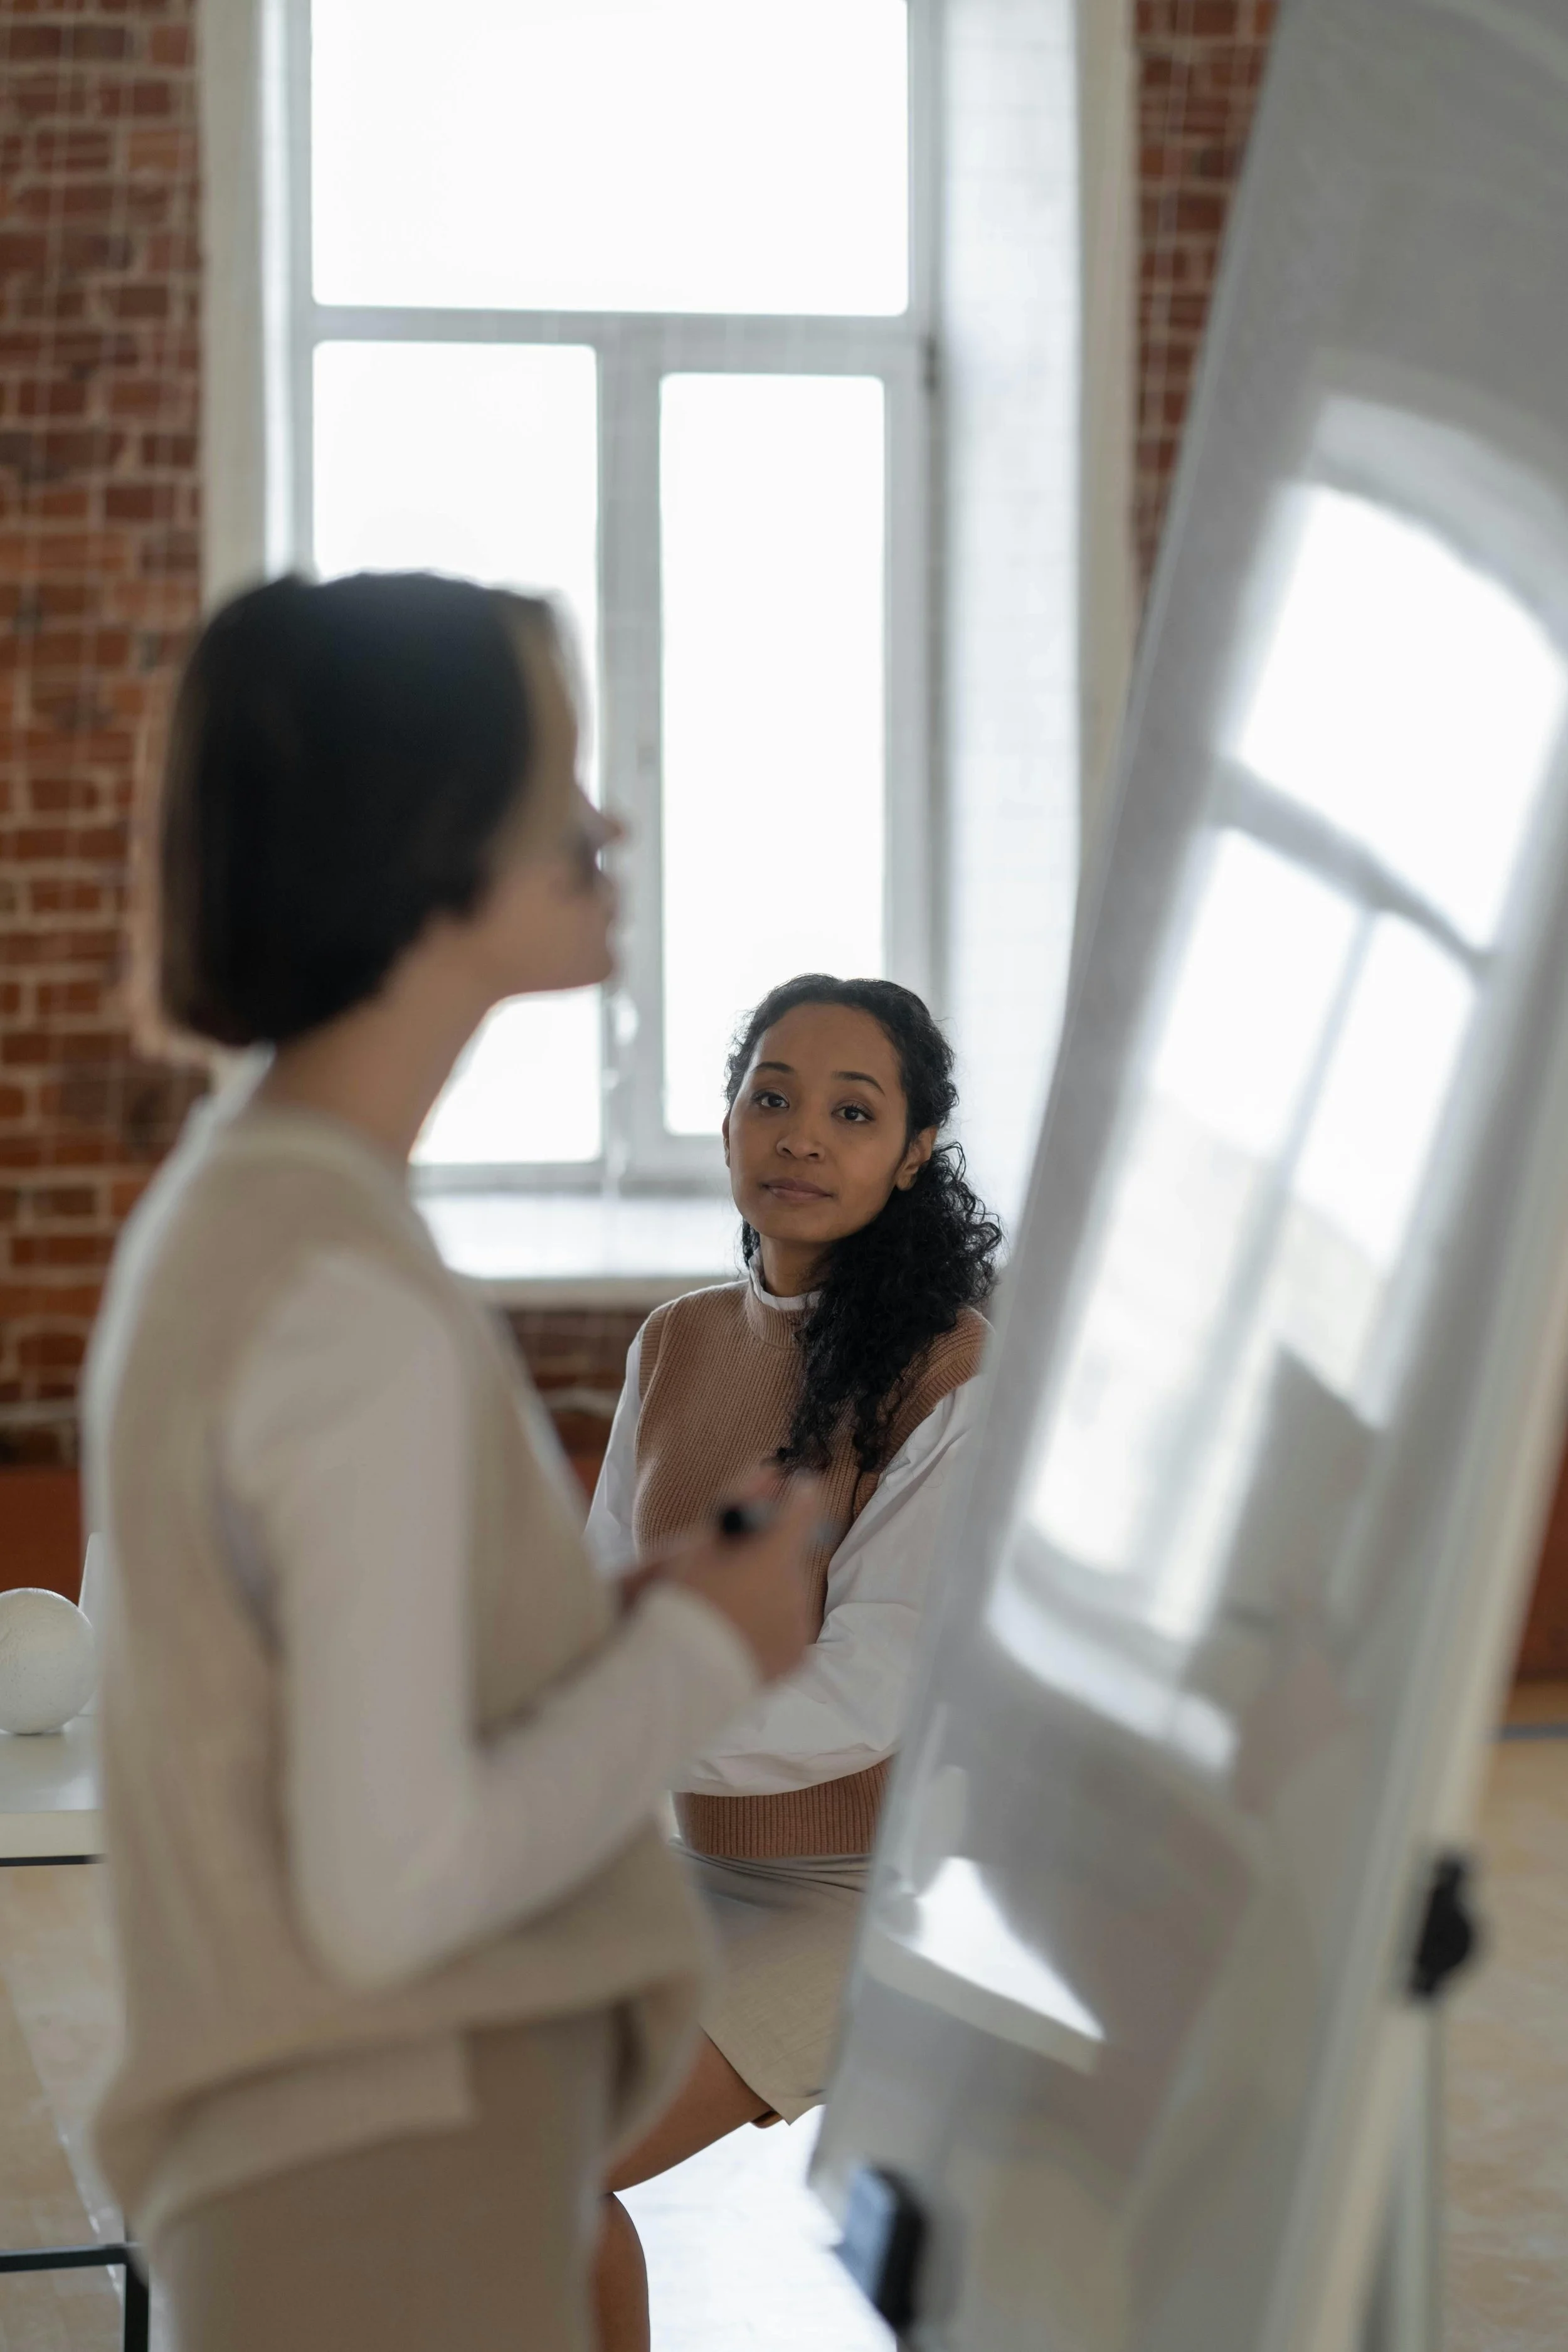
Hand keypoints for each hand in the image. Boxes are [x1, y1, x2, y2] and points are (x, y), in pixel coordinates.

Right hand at [654, 1470, 820, 1682]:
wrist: (673, 1677)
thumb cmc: (677, 1603)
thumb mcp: (699, 1543)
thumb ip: (738, 1500)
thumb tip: (768, 1468)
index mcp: (773, 1559)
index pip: (804, 1509)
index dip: (799, 1495)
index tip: (794, 1488)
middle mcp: (796, 1591)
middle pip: (792, 1557)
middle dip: (771, 1555)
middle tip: (736, 1568)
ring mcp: (800, 1627)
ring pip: (791, 1593)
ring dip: (771, 1591)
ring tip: (731, 1606)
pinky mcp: (798, 1657)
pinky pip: (792, 1627)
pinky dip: (774, 1624)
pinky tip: (742, 1631)